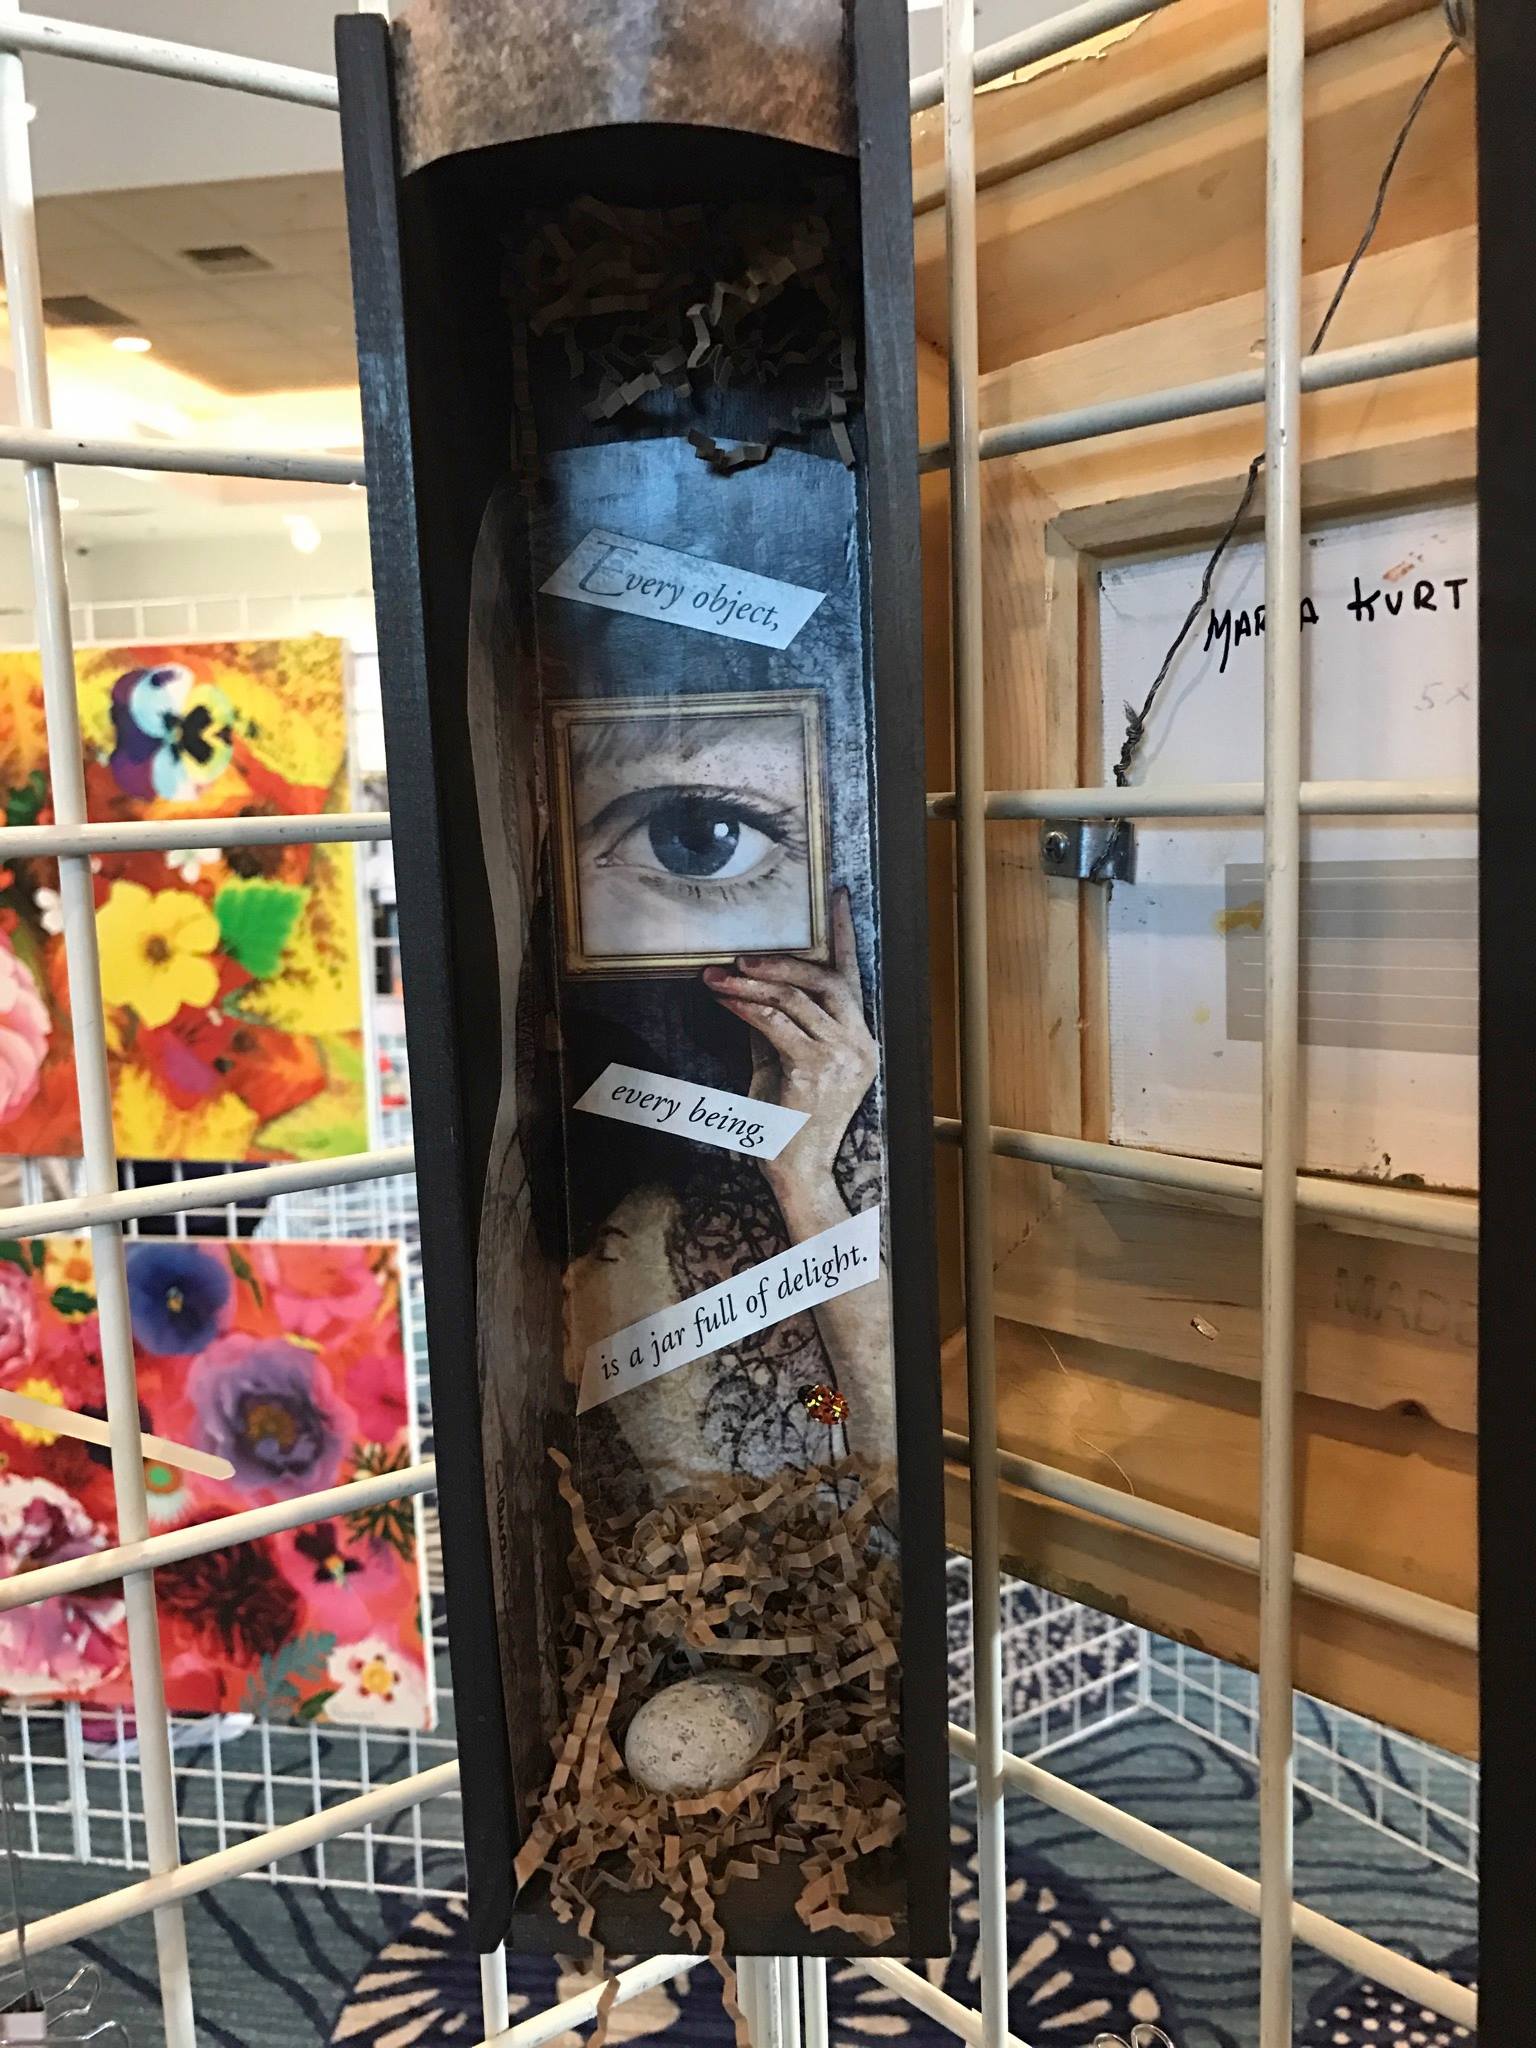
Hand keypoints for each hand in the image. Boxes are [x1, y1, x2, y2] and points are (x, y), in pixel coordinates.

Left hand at [702, 888, 876, 1187]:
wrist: (795, 1173)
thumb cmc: (786, 1124)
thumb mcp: (783, 1065)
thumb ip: (777, 1026)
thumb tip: (751, 989)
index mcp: (861, 1041)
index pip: (853, 977)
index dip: (844, 934)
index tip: (837, 896)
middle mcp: (860, 1045)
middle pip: (827, 980)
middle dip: (783, 962)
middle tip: (742, 957)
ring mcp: (842, 1058)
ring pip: (798, 999)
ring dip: (753, 984)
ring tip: (718, 977)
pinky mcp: (815, 1071)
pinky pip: (777, 1024)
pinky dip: (746, 1008)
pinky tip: (723, 1000)